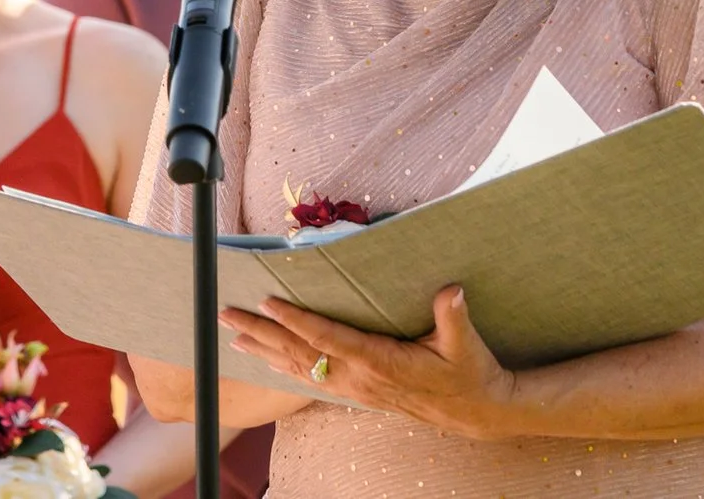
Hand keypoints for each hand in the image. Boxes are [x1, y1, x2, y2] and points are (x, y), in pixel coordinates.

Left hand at [220, 285, 517, 439]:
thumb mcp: (465, 344)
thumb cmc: (469, 373)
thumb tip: (451, 291)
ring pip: (300, 369)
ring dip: (265, 351)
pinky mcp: (358, 393)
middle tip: (227, 316)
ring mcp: (356, 389)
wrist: (476, 413)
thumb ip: (453, 316)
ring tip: (234, 337)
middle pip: (299, 353)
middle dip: (261, 333)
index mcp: (379, 362)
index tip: (267, 301)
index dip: (295, 320)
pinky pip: (312, 380)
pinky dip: (285, 367)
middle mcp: (360, 378)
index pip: (327, 338)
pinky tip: (268, 359)